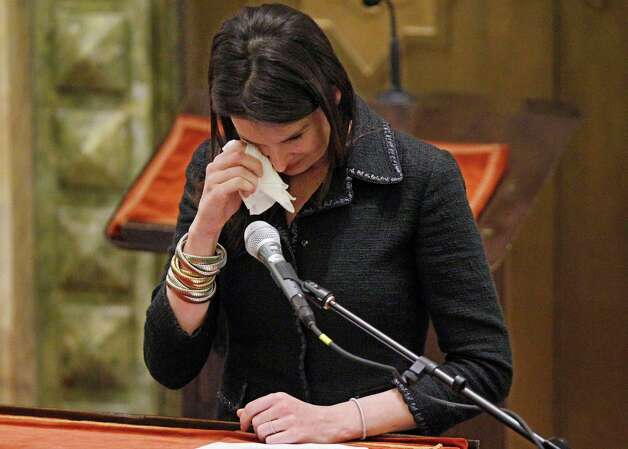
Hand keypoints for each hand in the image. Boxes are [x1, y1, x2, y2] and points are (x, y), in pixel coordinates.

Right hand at [188, 140, 262, 244]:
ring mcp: (213, 179)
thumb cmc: (226, 199)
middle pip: (239, 155)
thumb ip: (243, 170)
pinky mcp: (215, 191)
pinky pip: (237, 182)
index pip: (236, 145)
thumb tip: (263, 163)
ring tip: (253, 188)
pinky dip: (247, 187)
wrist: (211, 220)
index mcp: (219, 162)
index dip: (252, 152)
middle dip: (255, 164)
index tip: (259, 164)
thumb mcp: (236, 181)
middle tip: (260, 175)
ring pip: (239, 170)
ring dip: (252, 179)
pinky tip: (248, 193)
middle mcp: (213, 167)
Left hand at [237, 392, 359, 443]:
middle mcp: (283, 406)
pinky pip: (272, 442)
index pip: (251, 407)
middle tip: (266, 431)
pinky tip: (283, 439)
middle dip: (257, 430)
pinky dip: (274, 443)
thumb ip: (261, 408)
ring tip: (275, 435)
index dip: (244, 419)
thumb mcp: (283, 405)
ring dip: (265, 438)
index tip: (244, 426)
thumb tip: (240, 412)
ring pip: (262, 432)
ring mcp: (289, 420)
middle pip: (255, 422)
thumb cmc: (303, 414)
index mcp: (279, 397)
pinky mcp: (295, 434)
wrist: (327, 422)